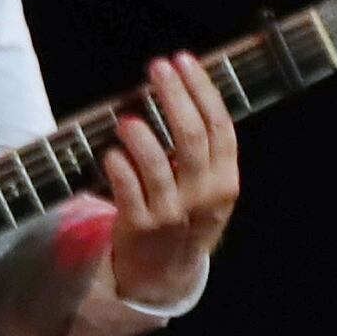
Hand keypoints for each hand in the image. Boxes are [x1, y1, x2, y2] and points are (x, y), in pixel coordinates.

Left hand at [79, 51, 242, 318]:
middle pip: (191, 137)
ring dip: (141, 135)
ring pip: (157, 164)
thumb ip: (205, 150)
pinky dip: (118, 166)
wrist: (165, 274)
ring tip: (128, 117)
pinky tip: (111, 151)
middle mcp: (202, 196)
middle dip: (174, 96)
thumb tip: (184, 88)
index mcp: (225, 181)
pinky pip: (126, 188)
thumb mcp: (210, 189)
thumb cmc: (187, 218)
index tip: (184, 61)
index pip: (219, 126)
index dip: (201, 89)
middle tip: (157, 68)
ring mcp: (170, 212)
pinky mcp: (138, 226)